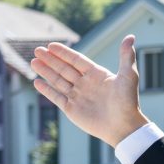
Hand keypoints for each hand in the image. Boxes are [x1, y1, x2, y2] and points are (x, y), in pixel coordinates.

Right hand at [30, 36, 149, 146]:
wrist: (124, 127)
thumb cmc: (128, 101)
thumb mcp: (128, 76)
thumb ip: (126, 56)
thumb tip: (130, 37)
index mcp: (97, 75)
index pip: (77, 61)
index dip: (64, 53)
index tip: (51, 45)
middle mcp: (86, 85)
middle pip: (65, 69)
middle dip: (51, 60)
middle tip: (37, 50)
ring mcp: (78, 97)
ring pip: (58, 81)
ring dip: (46, 71)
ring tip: (33, 61)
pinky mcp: (72, 109)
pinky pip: (56, 97)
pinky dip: (46, 90)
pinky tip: (37, 81)